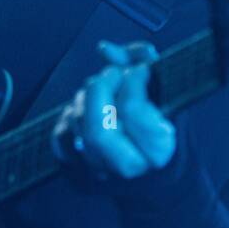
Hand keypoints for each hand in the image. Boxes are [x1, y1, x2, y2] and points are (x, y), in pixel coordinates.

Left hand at [52, 41, 176, 179]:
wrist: (156, 178)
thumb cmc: (164, 128)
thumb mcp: (167, 96)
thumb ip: (141, 64)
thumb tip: (106, 49)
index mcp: (160, 154)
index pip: (132, 111)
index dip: (133, 80)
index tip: (141, 69)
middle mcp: (128, 170)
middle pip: (98, 128)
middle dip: (100, 90)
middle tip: (112, 74)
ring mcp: (100, 175)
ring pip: (78, 127)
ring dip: (87, 98)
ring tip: (104, 90)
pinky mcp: (77, 174)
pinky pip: (61, 137)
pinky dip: (71, 114)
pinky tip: (88, 108)